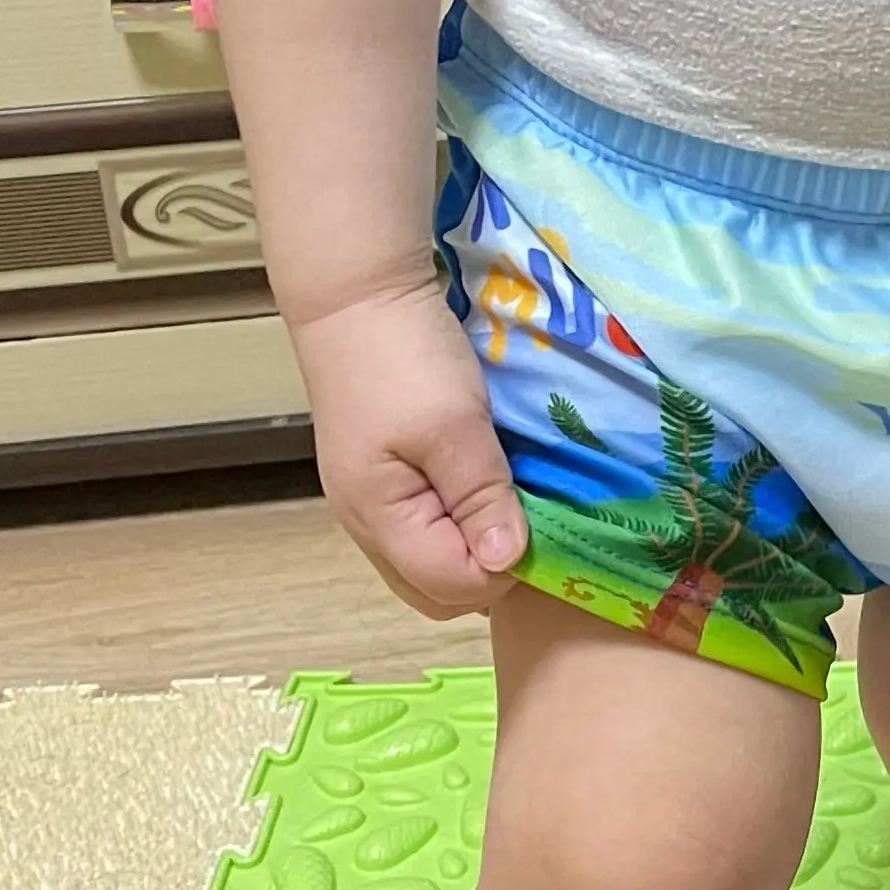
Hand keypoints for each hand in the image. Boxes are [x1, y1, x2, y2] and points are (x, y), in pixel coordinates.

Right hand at [290, 281, 526, 618]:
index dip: (502, 569)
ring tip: (506, 506)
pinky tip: (484, 496)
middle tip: (523, 521)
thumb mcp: (455, 423)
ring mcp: (371, 510)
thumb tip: (506, 561)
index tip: (534, 524)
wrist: (356, 295)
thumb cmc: (403, 355)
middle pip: (439, 594)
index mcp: (379, 518)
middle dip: (490, 574)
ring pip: (431, 570)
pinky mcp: (382, 489)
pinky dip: (460, 531)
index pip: (453, 588)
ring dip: (475, 553)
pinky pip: (426, 537)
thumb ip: (481, 497)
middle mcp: (367, 527)